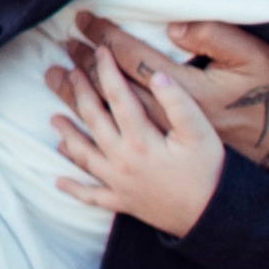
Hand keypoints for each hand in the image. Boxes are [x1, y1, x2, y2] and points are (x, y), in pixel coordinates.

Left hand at [50, 36, 224, 234]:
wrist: (214, 217)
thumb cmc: (210, 173)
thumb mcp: (202, 133)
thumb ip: (179, 103)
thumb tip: (157, 76)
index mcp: (142, 140)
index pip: (117, 97)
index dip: (107, 71)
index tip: (100, 50)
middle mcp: (123, 160)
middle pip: (94, 122)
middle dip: (80, 94)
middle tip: (69, 73)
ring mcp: (119, 183)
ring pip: (85, 156)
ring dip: (68, 136)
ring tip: (54, 120)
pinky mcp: (123, 202)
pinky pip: (92, 196)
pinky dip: (74, 189)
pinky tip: (59, 182)